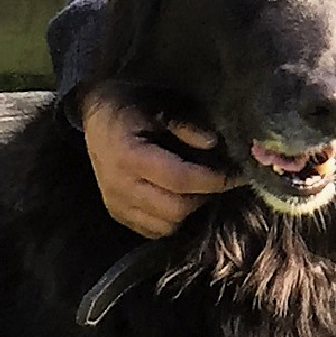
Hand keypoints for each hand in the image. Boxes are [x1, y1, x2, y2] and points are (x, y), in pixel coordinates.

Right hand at [79, 84, 231, 237]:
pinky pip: (152, 231)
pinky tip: (178, 198)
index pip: (180, 179)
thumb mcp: (160, 106)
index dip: (214, 180)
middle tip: (219, 180)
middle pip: (175, 209)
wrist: (97, 114)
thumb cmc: (132, 107)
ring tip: (198, 188)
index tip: (238, 175)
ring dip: (189, 210)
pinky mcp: (117, 214)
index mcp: (129, 156)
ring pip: (166, 225)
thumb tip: (214, 144)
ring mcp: (115, 204)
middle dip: (204, 196)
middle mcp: (119, 186)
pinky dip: (171, 219)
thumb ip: (186, 125)